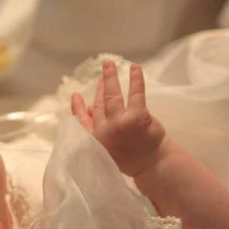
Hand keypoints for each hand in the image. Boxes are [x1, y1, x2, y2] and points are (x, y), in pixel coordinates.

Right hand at [71, 61, 166, 176]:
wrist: (152, 164)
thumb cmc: (129, 156)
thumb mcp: (104, 147)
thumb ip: (93, 129)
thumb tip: (87, 107)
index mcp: (95, 138)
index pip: (82, 120)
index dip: (78, 107)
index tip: (76, 95)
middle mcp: (105, 130)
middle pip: (100, 103)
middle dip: (101, 87)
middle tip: (103, 72)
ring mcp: (120, 123)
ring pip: (112, 95)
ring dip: (110, 77)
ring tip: (108, 64)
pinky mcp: (137, 117)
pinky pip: (135, 93)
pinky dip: (135, 79)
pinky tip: (134, 68)